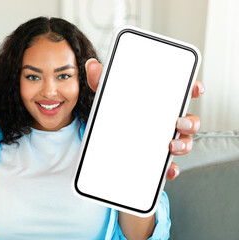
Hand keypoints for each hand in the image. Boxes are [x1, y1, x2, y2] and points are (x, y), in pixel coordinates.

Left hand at [85, 58, 205, 180]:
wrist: (104, 141)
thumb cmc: (114, 114)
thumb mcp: (106, 97)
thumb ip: (101, 82)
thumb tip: (92, 65)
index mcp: (159, 103)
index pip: (182, 93)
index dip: (193, 89)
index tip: (195, 88)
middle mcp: (166, 122)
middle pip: (188, 120)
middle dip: (190, 121)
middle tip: (179, 122)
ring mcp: (164, 140)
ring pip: (184, 142)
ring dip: (183, 145)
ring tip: (171, 145)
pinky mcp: (157, 159)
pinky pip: (169, 165)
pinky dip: (171, 168)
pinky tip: (167, 169)